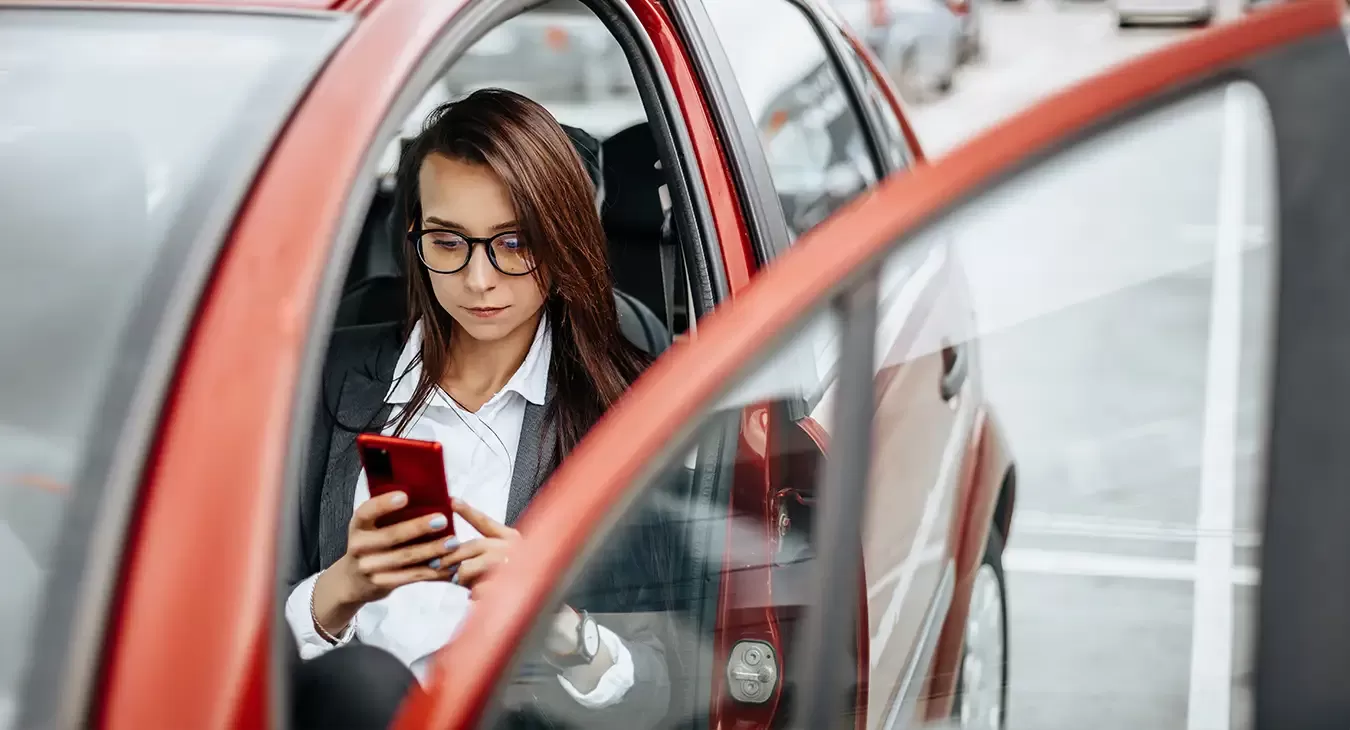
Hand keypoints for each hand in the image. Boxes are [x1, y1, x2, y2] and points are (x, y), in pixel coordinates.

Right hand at [312, 490, 459, 633]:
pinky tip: (449, 565)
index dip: (384, 504)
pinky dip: (432, 571)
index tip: (405, 496)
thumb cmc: (371, 545)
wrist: (352, 581)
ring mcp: (368, 567)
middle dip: (417, 528)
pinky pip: (410, 576)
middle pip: (390, 536)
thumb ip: (390, 516)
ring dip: (431, 550)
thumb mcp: (370, 528)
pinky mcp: (381, 583)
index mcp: (358, 525)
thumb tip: (428, 497)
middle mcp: (359, 546)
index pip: (367, 511)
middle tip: (441, 520)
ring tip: (453, 543)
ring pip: (404, 558)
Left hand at [443, 497, 520, 596]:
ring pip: (475, 566)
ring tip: (457, 580)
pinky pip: (482, 588)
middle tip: (435, 563)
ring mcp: (512, 565)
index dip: (468, 511)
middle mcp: (512, 547)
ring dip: (462, 574)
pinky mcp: (509, 586)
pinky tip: (474, 596)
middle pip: (475, 545)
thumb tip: (444, 551)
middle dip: (452, 555)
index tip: (452, 501)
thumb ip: (476, 553)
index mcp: (510, 537)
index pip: (485, 522)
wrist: (541, 593)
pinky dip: (475, 593)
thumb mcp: (498, 559)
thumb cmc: (515, 576)